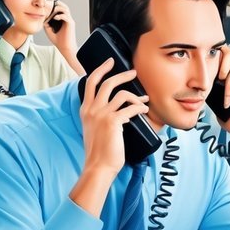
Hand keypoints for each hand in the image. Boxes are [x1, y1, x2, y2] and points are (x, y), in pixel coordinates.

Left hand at [43, 1, 75, 45]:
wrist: (65, 48)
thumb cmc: (58, 40)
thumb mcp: (49, 30)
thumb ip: (46, 23)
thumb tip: (42, 17)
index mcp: (62, 19)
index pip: (59, 8)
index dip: (53, 6)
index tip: (46, 7)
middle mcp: (67, 18)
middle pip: (64, 6)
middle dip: (56, 4)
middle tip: (49, 6)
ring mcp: (69, 21)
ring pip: (66, 9)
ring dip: (58, 9)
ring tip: (52, 12)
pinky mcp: (71, 24)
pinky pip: (66, 16)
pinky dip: (60, 15)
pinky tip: (55, 18)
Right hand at [80, 58, 149, 179]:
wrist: (98, 167)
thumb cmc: (99, 151)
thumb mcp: (93, 130)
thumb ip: (101, 117)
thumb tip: (120, 111)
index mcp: (85, 110)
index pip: (90, 83)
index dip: (101, 70)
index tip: (110, 62)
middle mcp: (91, 109)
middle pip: (107, 82)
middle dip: (122, 75)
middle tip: (133, 72)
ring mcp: (101, 115)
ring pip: (121, 93)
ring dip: (136, 95)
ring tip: (144, 99)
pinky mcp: (113, 122)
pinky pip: (130, 108)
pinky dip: (139, 108)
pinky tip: (144, 110)